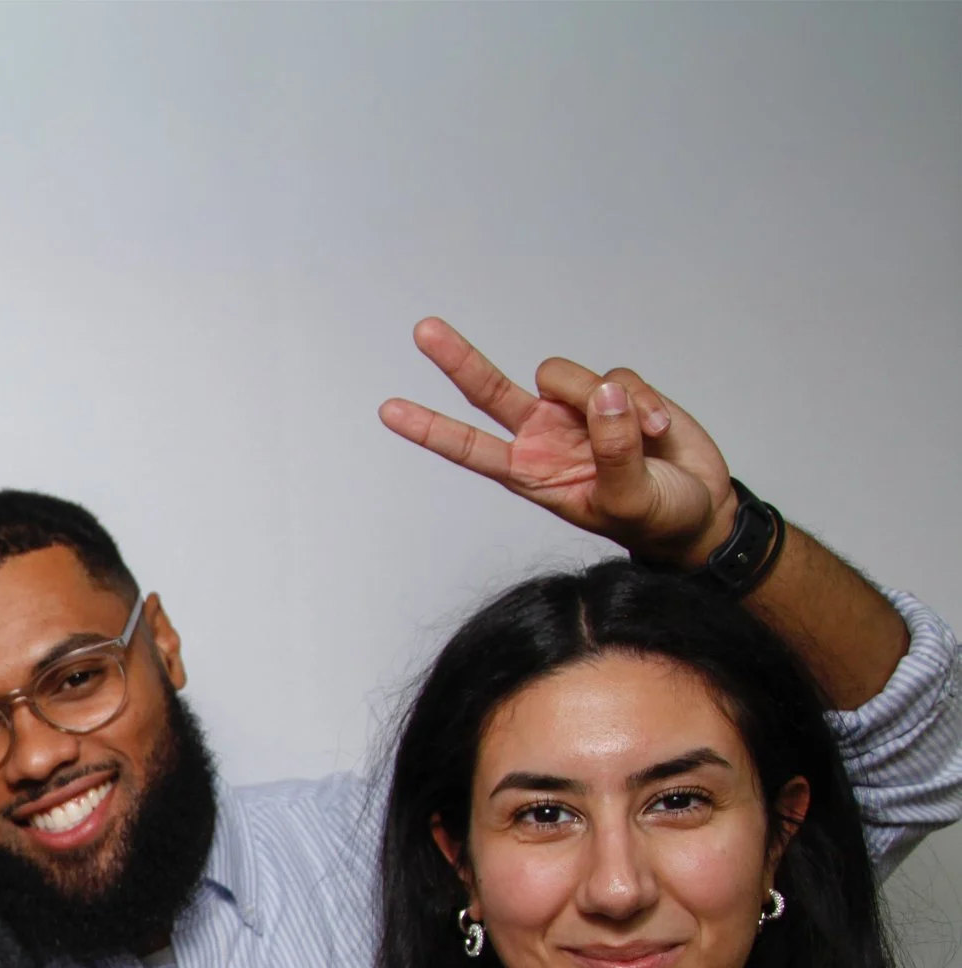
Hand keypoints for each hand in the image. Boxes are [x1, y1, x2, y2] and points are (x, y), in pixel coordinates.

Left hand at [380, 316, 739, 568]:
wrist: (697, 510)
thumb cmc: (652, 518)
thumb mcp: (627, 500)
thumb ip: (614, 450)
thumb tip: (604, 396)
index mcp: (529, 471)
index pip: (470, 447)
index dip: (431, 429)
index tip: (389, 411)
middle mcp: (543, 435)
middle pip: (490, 390)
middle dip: (458, 359)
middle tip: (423, 331)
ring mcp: (577, 411)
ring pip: (569, 377)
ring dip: (609, 403)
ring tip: (645, 439)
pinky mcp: (615, 394)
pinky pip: (620, 378)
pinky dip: (647, 403)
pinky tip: (661, 431)